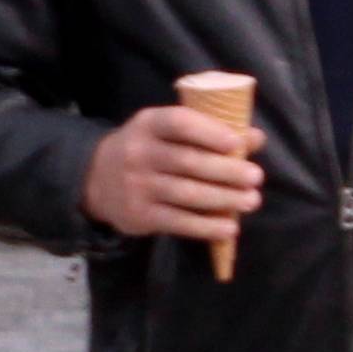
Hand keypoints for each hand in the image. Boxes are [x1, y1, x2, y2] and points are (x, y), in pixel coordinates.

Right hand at [83, 103, 263, 253]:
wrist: (96, 179)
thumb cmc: (149, 149)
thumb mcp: (169, 132)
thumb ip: (209, 132)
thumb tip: (256, 138)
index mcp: (149, 124)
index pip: (179, 123)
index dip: (210, 133)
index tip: (238, 144)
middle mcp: (139, 153)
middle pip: (188, 162)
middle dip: (226, 171)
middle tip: (256, 177)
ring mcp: (137, 186)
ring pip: (186, 194)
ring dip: (223, 199)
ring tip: (251, 201)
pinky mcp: (139, 215)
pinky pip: (177, 222)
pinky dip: (206, 227)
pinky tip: (229, 228)